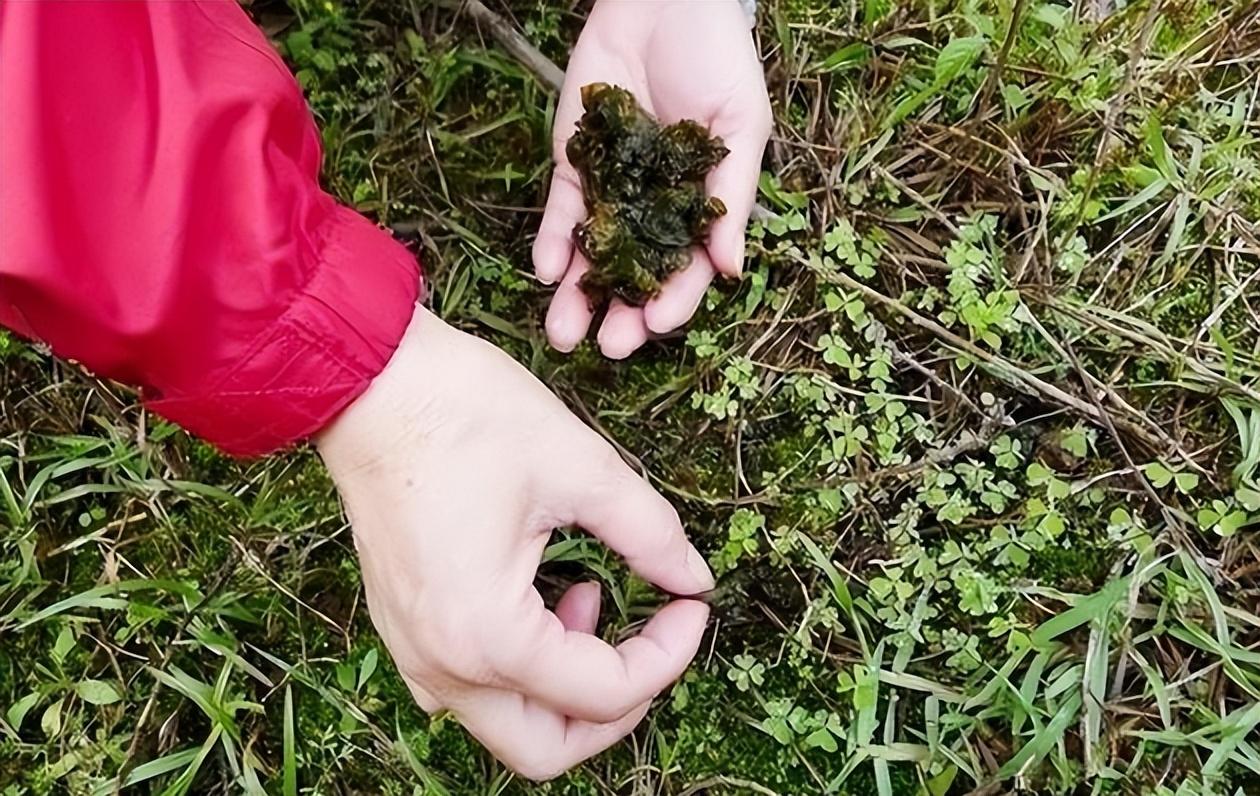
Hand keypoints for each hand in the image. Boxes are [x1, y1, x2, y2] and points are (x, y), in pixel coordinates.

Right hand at [315, 306, 713, 779]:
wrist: (372, 383)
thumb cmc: (466, 416)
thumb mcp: (582, 468)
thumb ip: (651, 534)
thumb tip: (696, 578)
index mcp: (490, 634)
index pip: (605, 694)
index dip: (670, 653)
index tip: (693, 604)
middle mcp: (443, 665)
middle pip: (548, 750)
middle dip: (617, 708)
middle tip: (655, 641)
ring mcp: (414, 652)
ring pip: (507, 725)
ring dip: (566, 689)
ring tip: (593, 599)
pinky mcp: (404, 629)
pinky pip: (472, 688)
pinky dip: (523, 670)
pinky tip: (547, 598)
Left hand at [533, 0, 771, 357]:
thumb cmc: (718, 58)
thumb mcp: (741, 126)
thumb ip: (733, 198)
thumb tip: (731, 269)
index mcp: (700, 206)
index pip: (687, 268)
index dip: (674, 301)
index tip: (656, 327)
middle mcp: (654, 208)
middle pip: (635, 275)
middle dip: (621, 314)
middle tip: (607, 348)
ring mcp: (612, 188)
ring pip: (593, 255)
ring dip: (577, 296)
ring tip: (562, 331)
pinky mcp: (574, 163)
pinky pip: (561, 213)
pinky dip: (552, 243)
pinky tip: (547, 270)